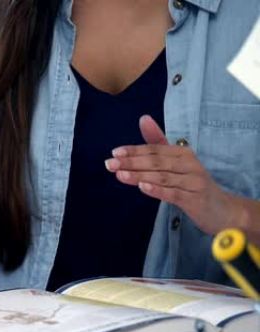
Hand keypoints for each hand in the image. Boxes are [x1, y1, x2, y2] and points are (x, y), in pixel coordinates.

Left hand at [105, 115, 242, 234]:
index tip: (114, 153)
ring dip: (139, 175)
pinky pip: (174, 193)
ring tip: (120, 175)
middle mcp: (189, 164)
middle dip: (131, 162)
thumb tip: (143, 119)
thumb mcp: (176, 162)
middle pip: (156, 161)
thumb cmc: (192, 183)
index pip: (154, 149)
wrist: (223, 209)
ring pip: (162, 176)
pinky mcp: (195, 199)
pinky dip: (158, 190)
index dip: (134, 150)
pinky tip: (142, 187)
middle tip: (110, 164)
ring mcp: (193, 181)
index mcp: (182, 153)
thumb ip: (158, 143)